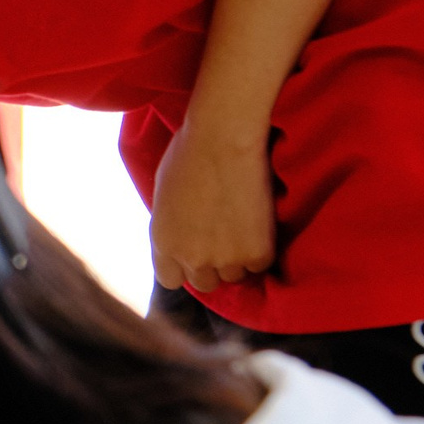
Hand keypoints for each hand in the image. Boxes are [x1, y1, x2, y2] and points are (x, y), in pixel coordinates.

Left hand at [150, 118, 279, 293]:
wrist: (222, 141)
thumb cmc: (188, 156)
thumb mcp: (164, 197)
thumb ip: (171, 226)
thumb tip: (182, 239)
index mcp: (163, 243)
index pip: (171, 280)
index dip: (183, 266)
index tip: (195, 251)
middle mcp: (191, 258)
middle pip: (204, 283)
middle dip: (212, 265)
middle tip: (222, 238)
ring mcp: (225, 259)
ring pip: (234, 275)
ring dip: (238, 258)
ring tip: (240, 225)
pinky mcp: (257, 253)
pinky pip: (259, 266)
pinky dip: (260, 250)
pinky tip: (257, 224)